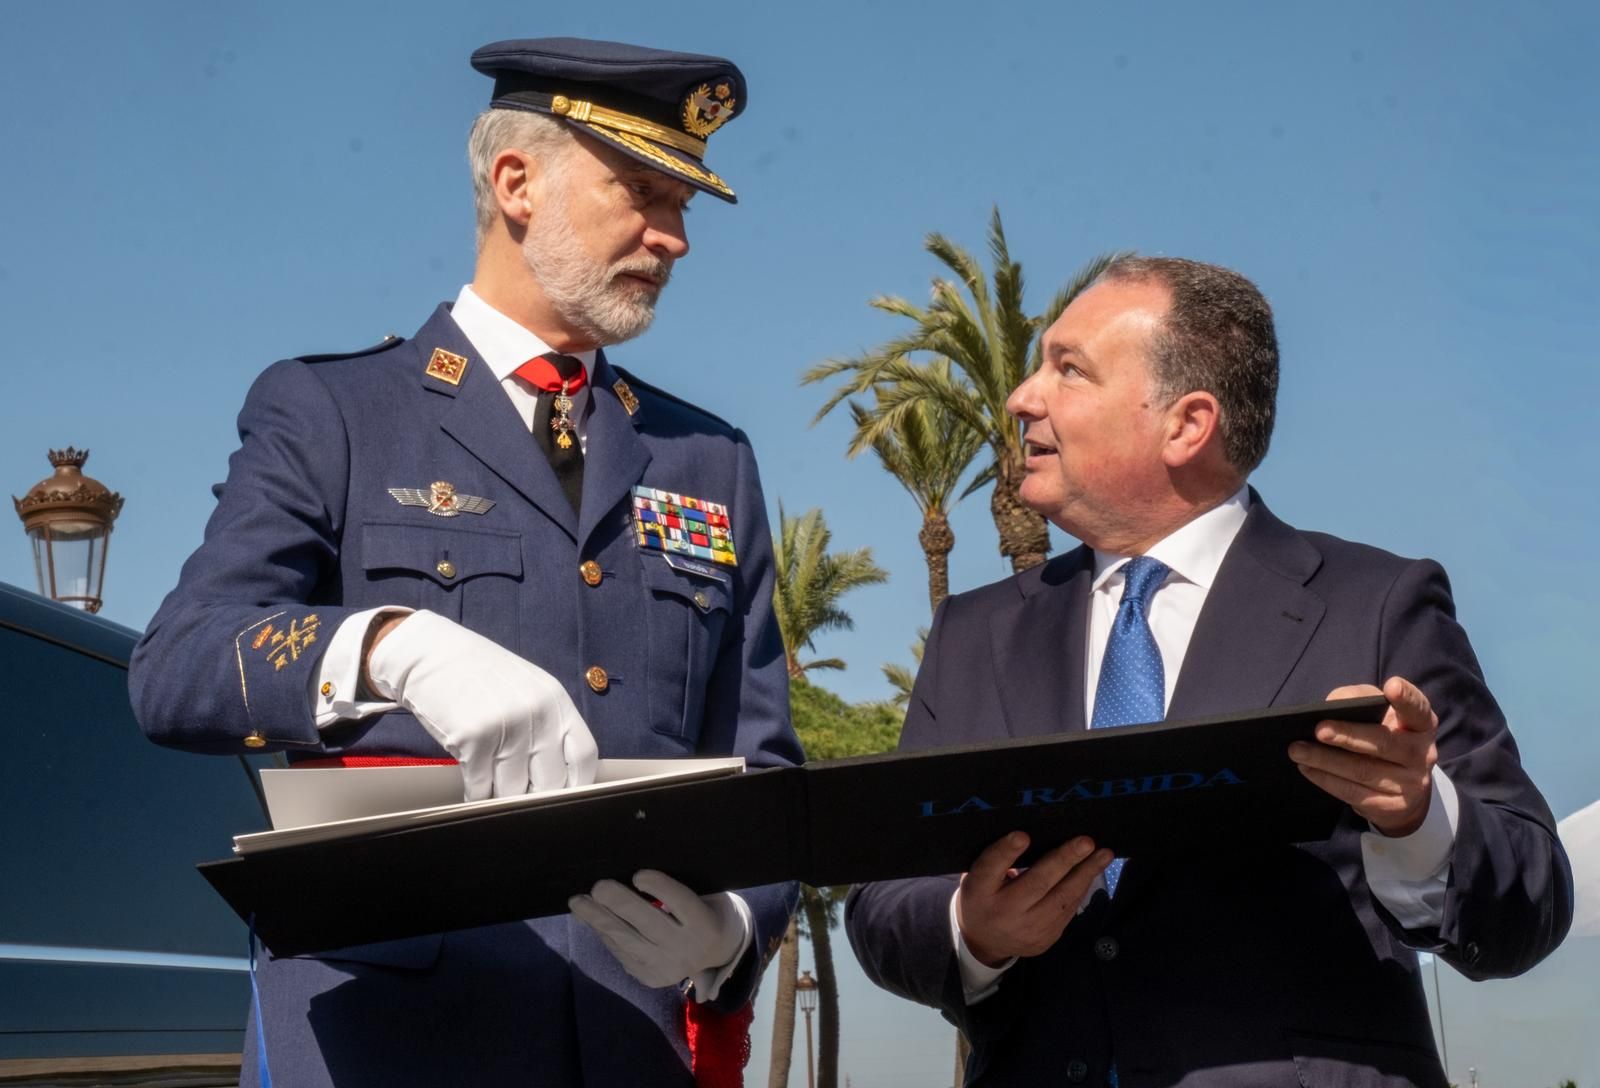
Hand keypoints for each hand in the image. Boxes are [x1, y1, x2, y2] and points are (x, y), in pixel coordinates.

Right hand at [365, 609, 598, 799]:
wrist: (429, 654)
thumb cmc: (478, 675)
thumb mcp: (527, 689)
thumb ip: (547, 725)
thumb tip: (556, 776)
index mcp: (555, 701)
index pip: (583, 756)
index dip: (577, 785)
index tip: (565, 799)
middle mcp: (536, 714)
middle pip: (550, 782)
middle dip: (535, 797)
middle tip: (520, 795)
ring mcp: (506, 727)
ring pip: (513, 792)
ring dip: (501, 797)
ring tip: (492, 784)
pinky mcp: (473, 740)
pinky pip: (481, 790)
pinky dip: (476, 795)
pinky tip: (473, 786)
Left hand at [569, 870, 747, 996]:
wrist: (715, 955)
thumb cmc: (704, 910)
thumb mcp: (704, 896)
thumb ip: (678, 888)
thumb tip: (632, 874)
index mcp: (705, 923)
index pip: (681, 903)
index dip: (660, 888)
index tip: (638, 874)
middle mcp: (687, 949)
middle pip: (649, 924)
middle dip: (620, 904)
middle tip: (598, 887)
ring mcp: (667, 967)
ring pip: (627, 942)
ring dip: (599, 920)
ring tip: (578, 902)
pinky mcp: (650, 978)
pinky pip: (622, 953)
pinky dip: (604, 934)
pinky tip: (591, 918)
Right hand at [956, 832, 1112, 966]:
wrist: (984, 942)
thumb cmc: (983, 895)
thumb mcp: (977, 876)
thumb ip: (997, 858)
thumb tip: (1033, 834)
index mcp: (979, 891)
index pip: (990, 868)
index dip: (1006, 852)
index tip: (1023, 835)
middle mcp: (1003, 912)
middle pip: (1036, 883)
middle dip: (1065, 860)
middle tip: (1086, 842)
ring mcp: (1028, 929)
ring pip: (1061, 899)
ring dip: (1085, 874)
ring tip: (1104, 854)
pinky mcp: (1046, 939)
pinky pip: (1068, 910)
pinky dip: (1081, 888)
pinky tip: (1092, 871)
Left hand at [1289, 677, 1438, 836]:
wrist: (1404, 790)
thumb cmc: (1385, 737)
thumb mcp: (1380, 714)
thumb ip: (1360, 700)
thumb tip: (1332, 703)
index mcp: (1421, 724)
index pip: (1418, 708)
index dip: (1407, 698)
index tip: (1391, 686)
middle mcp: (1422, 754)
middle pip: (1383, 742)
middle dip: (1347, 735)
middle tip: (1318, 729)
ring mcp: (1410, 783)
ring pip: (1362, 771)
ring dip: (1325, 760)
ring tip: (1297, 749)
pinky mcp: (1393, 807)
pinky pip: (1353, 792)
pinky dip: (1326, 779)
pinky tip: (1306, 768)